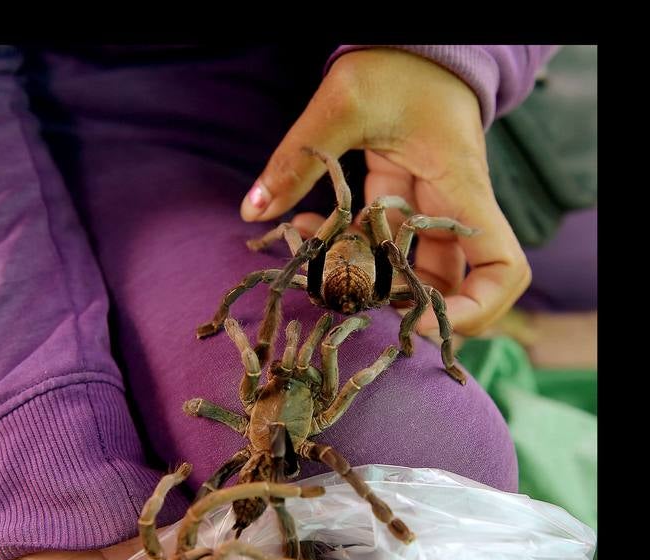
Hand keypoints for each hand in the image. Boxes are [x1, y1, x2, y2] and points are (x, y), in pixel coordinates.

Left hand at [240, 48, 530, 336]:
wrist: (408, 43)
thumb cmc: (394, 63)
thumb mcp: (344, 102)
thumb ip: (299, 157)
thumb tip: (253, 209)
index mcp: (462, 192)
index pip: (502, 270)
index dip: (476, 309)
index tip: (419, 319)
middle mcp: (452, 213)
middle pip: (453, 288)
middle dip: (405, 309)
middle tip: (355, 308)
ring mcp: (427, 215)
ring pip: (412, 275)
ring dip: (370, 286)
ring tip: (324, 277)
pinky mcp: (400, 210)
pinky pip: (382, 251)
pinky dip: (349, 255)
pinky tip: (310, 234)